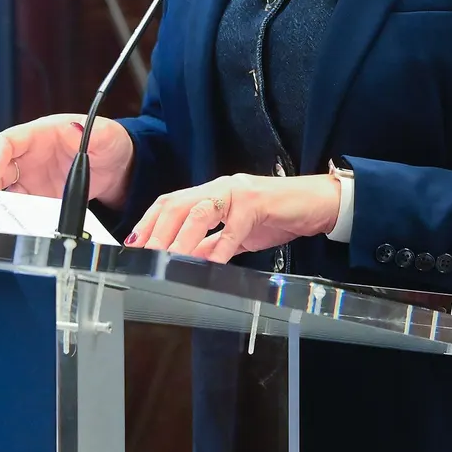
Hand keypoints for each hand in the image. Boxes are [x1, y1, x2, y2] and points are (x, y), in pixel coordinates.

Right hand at [0, 115, 133, 208]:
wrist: (116, 169)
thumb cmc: (107, 143)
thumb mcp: (106, 134)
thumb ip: (93, 132)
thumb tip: (73, 129)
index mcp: (40, 134)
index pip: (8, 140)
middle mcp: (29, 156)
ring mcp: (32, 179)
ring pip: (4, 192)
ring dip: (1, 205)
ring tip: (5, 219)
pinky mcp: (38, 198)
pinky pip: (21, 209)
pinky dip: (18, 218)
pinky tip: (24, 226)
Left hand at [127, 172, 340, 262]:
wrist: (318, 203)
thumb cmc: (278, 215)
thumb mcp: (237, 232)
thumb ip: (211, 242)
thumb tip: (185, 257)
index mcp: (211, 192)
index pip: (169, 203)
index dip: (148, 222)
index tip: (132, 243)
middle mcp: (220, 188)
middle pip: (176, 204)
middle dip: (156, 231)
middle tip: (144, 254)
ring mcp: (238, 193)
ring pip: (200, 212)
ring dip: (180, 238)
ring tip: (168, 258)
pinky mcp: (259, 205)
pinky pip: (234, 228)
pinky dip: (219, 248)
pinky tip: (210, 263)